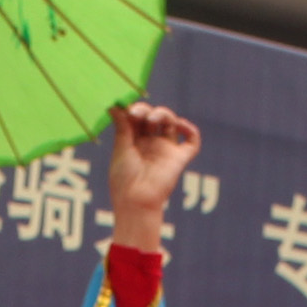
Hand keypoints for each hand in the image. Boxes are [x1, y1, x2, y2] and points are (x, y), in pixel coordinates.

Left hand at [105, 100, 201, 251]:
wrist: (136, 200)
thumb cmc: (123, 179)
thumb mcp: (121, 148)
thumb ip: (122, 126)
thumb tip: (114, 106)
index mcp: (134, 141)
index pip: (138, 117)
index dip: (135, 109)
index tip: (128, 110)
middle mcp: (151, 144)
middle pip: (154, 117)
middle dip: (147, 111)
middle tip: (138, 114)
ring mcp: (166, 150)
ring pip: (171, 123)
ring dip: (164, 114)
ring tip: (153, 119)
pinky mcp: (179, 158)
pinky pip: (192, 142)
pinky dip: (190, 130)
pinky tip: (180, 124)